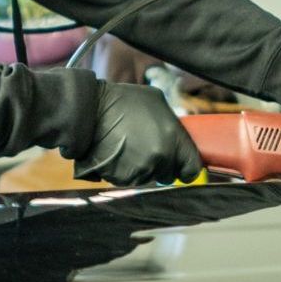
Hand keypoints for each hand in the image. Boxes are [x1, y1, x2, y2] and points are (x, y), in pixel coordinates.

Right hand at [72, 82, 203, 185]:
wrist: (88, 110)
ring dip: (142, 168)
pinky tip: (118, 154)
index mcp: (173, 137)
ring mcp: (141, 169)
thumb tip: (177, 136)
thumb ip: (172, 123)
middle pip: (169, 174)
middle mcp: (161, 156)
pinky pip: (130, 180)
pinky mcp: (123, 178)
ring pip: (148, 178)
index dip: (186, 168)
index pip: (192, 168)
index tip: (181, 167)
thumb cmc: (122, 101)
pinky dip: (125, 171)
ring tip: (128, 147)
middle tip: (146, 149)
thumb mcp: (156, 101)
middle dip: (161, 166)